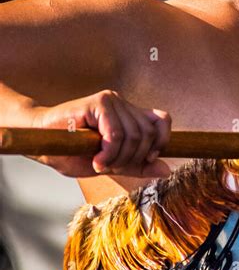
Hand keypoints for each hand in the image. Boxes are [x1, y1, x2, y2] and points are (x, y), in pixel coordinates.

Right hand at [31, 90, 171, 177]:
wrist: (40, 143)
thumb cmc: (72, 153)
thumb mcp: (111, 164)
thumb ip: (137, 165)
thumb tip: (166, 169)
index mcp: (129, 114)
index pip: (162, 120)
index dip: (160, 141)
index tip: (147, 159)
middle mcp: (122, 103)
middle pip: (147, 133)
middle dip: (132, 158)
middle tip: (111, 167)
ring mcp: (110, 100)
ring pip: (132, 135)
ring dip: (118, 159)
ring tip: (100, 163)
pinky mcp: (97, 102)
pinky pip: (115, 133)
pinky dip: (109, 153)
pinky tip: (96, 159)